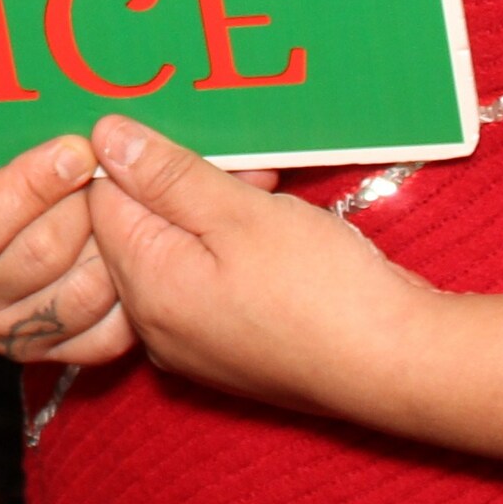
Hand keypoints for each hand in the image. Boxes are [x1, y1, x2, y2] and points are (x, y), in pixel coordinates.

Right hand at [0, 136, 131, 366]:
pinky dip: (126, 299)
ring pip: (78, 295)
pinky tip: (131, 257)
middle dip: (86, 208)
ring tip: (126, 207)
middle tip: (115, 171)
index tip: (76, 149)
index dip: (35, 184)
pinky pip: (99, 337)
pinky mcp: (38, 350)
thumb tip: (63, 126)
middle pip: (39, 256)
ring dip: (113, 247)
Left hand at [79, 114, 437, 421]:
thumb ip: (165, 175)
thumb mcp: (239, 213)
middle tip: (248, 169)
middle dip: (186, 185)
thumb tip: (104, 137)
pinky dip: (236, 248)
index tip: (197, 144)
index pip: (103, 203)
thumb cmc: (322, 290)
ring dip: (219, 211)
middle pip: (142, 228)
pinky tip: (278, 227)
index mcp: (145, 289)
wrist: (399, 366)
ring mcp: (194, 342)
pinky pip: (212, 282)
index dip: (146, 161)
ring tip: (271, 191)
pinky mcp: (231, 348)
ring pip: (182, 251)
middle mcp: (156, 325)